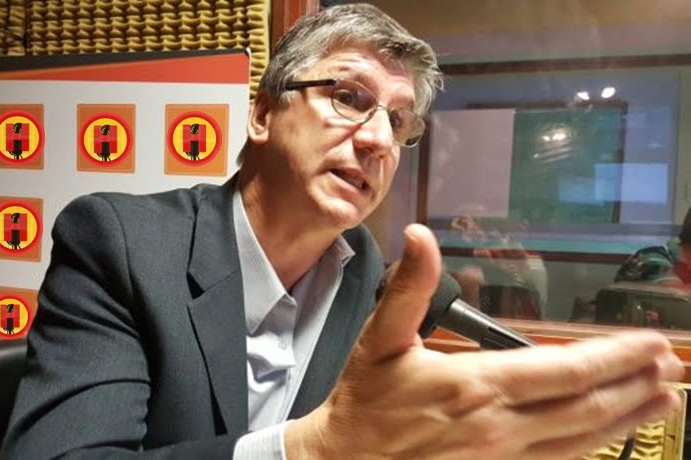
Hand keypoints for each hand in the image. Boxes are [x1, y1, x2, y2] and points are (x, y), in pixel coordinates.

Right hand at [286, 224, 683, 458]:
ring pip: (580, 437)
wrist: (346, 459)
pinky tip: (610, 434)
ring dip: (626, 418)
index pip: (562, 371)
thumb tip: (421, 238)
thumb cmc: (366, 400)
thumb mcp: (381, 337)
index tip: (649, 344)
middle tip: (671, 367)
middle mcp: (499, 425)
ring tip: (663, 400)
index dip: (613, 358)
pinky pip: (557, 459)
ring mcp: (501, 454)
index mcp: (475, 385)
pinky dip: (593, 444)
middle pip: (585, 405)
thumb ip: (410, 287)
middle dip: (633, 385)